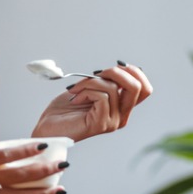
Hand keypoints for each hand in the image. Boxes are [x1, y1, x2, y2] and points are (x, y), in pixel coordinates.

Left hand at [33, 61, 152, 141]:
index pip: (145, 88)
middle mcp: (122, 117)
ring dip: (89, 82)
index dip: (134, 72)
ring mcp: (113, 122)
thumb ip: (106, 81)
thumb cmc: (65, 109)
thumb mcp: (90, 88)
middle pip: (137, 87)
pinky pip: (101, 96)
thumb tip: (118, 67)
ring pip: (112, 88)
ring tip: (76, 89)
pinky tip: (75, 98)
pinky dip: (85, 90)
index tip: (115, 65)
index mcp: (122, 108)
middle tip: (95, 74)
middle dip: (115, 72)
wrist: (47, 128)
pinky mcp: (101, 124)